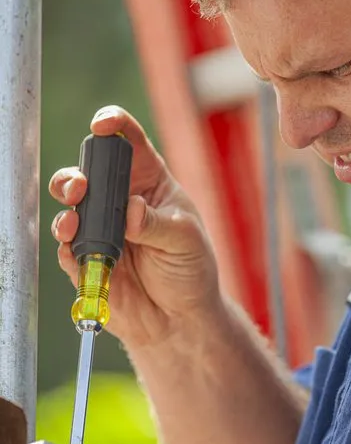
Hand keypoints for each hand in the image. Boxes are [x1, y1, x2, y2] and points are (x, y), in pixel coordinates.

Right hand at [50, 106, 219, 347]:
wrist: (180, 319)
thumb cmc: (191, 270)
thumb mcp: (186, 240)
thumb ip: (156, 224)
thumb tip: (130, 211)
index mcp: (149, 182)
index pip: (130, 144)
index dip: (114, 125)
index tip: (102, 124)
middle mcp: (120, 201)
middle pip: (88, 173)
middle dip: (77, 174)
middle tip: (81, 187)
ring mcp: (101, 230)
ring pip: (70, 208)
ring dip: (67, 209)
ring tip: (73, 220)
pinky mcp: (87, 260)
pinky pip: (67, 247)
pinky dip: (66, 245)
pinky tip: (73, 246)